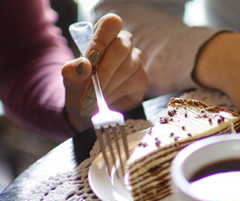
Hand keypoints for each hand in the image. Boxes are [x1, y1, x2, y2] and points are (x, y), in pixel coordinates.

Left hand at [62, 13, 146, 131]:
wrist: (90, 110)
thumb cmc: (80, 88)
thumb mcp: (70, 80)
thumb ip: (72, 71)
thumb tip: (84, 66)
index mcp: (103, 35)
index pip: (111, 24)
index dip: (102, 39)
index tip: (90, 60)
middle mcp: (123, 44)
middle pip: (121, 47)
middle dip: (104, 69)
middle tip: (91, 87)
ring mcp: (135, 60)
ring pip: (127, 67)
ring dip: (108, 84)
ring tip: (94, 96)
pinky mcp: (142, 77)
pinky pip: (132, 82)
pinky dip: (115, 92)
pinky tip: (106, 98)